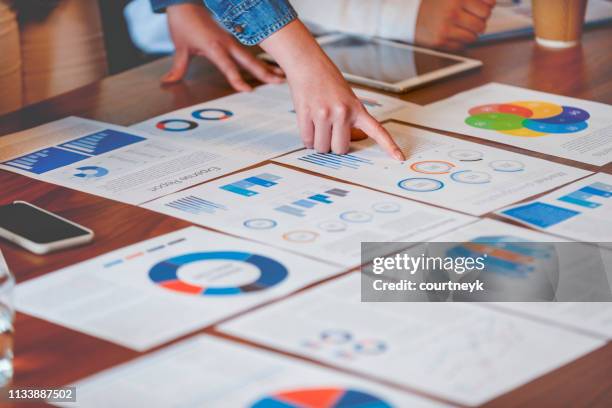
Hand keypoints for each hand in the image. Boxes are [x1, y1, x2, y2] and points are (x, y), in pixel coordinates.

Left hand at [163, 4, 283, 90]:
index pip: (228, 67)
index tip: (248, 90)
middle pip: (248, 61)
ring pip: (251, 56)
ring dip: (266, 67)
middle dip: (264, 72)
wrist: (186, 2)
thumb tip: (168, 82)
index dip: (237, 79)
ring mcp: (231, 40)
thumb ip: (178, 67)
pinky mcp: (232, 38)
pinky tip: (270, 66)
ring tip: (281, 76)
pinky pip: (248, 51)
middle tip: (279, 81)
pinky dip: (260, 60)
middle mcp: (226, 43)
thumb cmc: (183, 22)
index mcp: (214, 47)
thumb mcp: (179, 46)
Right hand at [261, 21, 404, 159]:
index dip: (389, 146)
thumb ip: (351, 119)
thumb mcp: (347, 98)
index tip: (399, 158)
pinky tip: (310, 125)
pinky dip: (308, 139)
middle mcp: (342, 112)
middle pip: (340, 149)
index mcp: (356, 108)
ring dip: (319, 142)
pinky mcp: (306, 115)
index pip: (377, 130)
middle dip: (334, 145)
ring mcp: (323, 114)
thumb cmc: (328, 81)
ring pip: (322, 147)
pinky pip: (307, 141)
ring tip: (319, 126)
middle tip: (331, 132)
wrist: (308, 64)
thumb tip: (350, 142)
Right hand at [415, 0, 495, 49]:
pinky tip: (453, 33)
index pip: (488, 6)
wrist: (410, 16)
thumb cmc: (432, 5)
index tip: (483, 7)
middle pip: (482, 23)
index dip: (487, 7)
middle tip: (471, 18)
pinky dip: (460, 40)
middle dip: (479, 21)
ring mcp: (446, 28)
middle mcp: (452, 12)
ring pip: (473, 36)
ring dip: (470, 32)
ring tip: (461, 26)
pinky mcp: (441, 41)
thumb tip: (491, 3)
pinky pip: (461, 45)